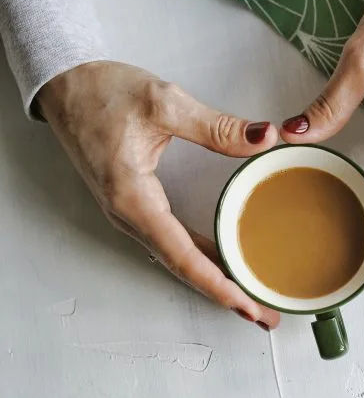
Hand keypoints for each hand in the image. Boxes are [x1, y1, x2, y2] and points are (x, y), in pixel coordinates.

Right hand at [38, 61, 280, 328]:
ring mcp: (131, 212)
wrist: (64, 83)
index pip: (183, 255)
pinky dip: (201, 257)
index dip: (219, 284)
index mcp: (133, 197)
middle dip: (225, 294)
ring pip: (178, 258)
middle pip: (183, 267)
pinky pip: (172, 241)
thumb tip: (264, 138)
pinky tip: (226, 261)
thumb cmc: (102, 90)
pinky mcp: (136, 204)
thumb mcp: (164, 102)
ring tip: (253, 297)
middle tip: (265, 314)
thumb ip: (217, 127)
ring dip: (215, 279)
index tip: (248, 306)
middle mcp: (129, 214)